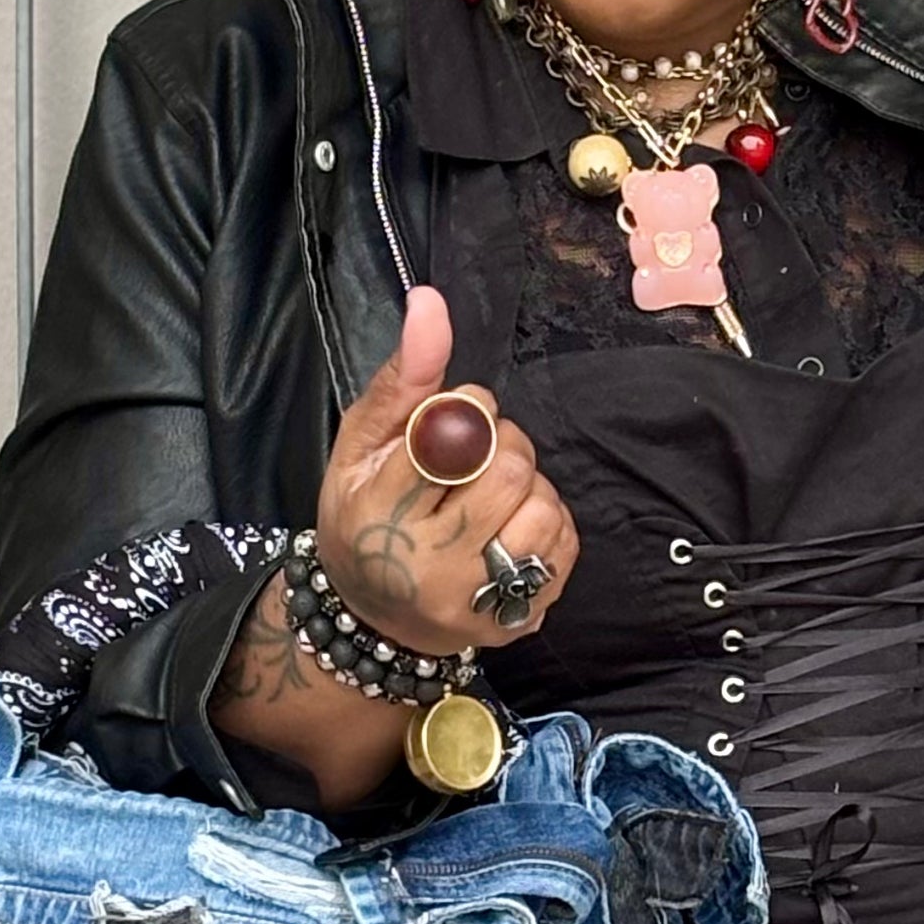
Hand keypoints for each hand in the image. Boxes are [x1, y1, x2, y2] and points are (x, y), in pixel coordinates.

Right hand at [315, 286, 579, 654]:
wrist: (375, 621)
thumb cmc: (363, 519)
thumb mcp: (361, 445)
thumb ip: (403, 378)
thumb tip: (431, 302)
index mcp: (380, 516)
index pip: (452, 435)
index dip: (467, 411)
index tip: (455, 421)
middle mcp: (430, 567)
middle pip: (509, 468)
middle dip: (503, 443)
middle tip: (478, 456)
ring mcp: (475, 601)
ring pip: (542, 507)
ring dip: (528, 485)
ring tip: (495, 494)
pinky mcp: (514, 619)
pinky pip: (562, 546)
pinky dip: (546, 521)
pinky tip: (513, 526)